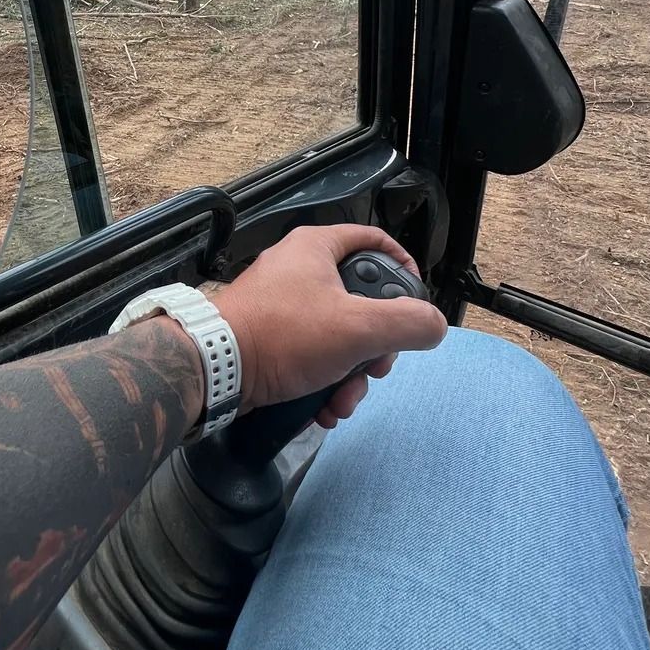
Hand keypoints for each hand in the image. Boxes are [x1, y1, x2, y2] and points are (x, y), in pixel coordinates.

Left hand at [212, 224, 447, 424]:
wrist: (216, 368)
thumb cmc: (284, 335)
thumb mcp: (358, 327)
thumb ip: (407, 323)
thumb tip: (433, 326)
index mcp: (317, 248)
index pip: (375, 241)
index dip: (403, 267)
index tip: (416, 300)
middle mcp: (298, 269)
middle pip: (361, 301)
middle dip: (375, 347)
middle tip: (376, 368)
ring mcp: (281, 304)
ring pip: (338, 337)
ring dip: (350, 376)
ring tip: (343, 401)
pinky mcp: (269, 337)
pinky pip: (311, 356)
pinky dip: (323, 383)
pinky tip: (323, 408)